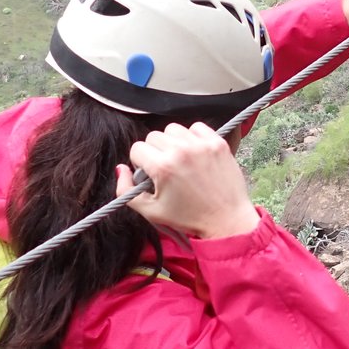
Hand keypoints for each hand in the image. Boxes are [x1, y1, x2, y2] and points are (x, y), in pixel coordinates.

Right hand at [115, 123, 259, 238]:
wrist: (227, 220)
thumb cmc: (189, 218)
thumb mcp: (151, 211)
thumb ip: (126, 190)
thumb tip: (121, 168)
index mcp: (163, 167)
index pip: (137, 148)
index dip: (140, 162)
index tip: (150, 174)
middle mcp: (181, 151)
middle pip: (153, 136)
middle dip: (155, 152)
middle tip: (166, 169)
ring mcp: (201, 145)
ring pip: (173, 129)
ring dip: (173, 142)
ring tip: (180, 161)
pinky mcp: (217, 143)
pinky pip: (197, 127)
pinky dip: (193, 137)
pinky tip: (194, 153)